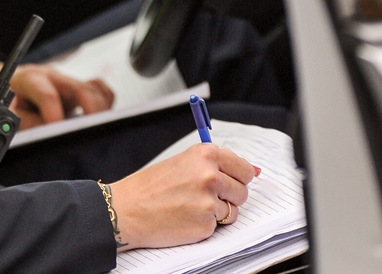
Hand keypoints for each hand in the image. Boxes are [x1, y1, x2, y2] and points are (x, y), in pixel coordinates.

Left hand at [0, 57, 114, 128]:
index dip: (53, 112)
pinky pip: (101, 91)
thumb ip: (28, 124)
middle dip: (89, 110)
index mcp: (29, 79)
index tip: (58, 129)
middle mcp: (52, 77)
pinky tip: (102, 121)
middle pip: (80, 88)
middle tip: (89, 132)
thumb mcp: (10, 115)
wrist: (8, 88)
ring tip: (98, 131)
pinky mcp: (79, 89)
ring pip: (94, 89)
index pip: (46, 93)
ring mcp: (68, 81)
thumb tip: (50, 135)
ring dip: (100, 110)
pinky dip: (105, 104)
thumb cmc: (10, 104)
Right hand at [109, 144, 255, 249]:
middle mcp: (209, 175)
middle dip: (228, 196)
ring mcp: (208, 201)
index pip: (244, 168)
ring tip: (190, 207)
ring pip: (233, 211)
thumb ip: (215, 165)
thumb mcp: (182, 163)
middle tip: (203, 196)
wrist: (127, 209)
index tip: (231, 181)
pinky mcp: (205, 224)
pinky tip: (185, 218)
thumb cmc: (150, 187)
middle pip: (242, 191)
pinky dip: (205, 225)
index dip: (238, 178)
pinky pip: (218, 227)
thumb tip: (254, 171)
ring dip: (217, 212)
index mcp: (205, 155)